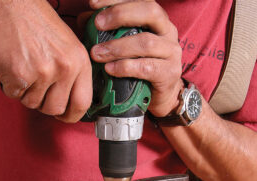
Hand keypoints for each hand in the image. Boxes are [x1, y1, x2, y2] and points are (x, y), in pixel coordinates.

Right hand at [0, 0, 91, 121]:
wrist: (8, 6)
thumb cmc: (37, 23)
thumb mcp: (69, 46)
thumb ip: (74, 74)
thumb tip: (73, 99)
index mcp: (79, 62)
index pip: (83, 103)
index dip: (73, 115)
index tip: (66, 116)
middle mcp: (64, 68)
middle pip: (56, 109)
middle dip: (45, 104)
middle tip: (40, 90)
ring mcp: (42, 72)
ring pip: (33, 104)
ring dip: (27, 94)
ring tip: (27, 72)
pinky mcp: (20, 75)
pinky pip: (16, 96)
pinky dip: (12, 86)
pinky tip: (16, 68)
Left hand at [89, 0, 182, 116]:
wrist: (159, 96)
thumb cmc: (139, 69)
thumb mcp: (124, 47)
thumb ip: (107, 31)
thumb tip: (84, 19)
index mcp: (157, 21)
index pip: (140, 0)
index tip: (93, 3)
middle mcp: (168, 32)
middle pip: (149, 12)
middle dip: (120, 15)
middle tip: (97, 24)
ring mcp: (171, 53)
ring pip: (147, 42)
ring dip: (118, 47)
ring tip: (98, 53)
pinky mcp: (169, 73)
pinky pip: (147, 67)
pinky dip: (126, 67)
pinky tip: (110, 69)